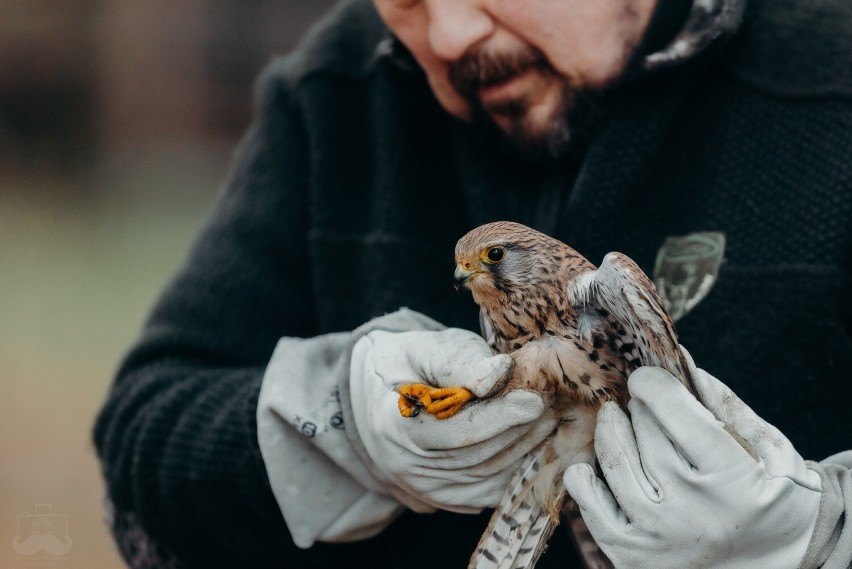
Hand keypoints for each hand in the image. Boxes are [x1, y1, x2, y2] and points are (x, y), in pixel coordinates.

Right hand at [349, 328, 557, 512]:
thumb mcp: (425, 349)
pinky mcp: (446, 500)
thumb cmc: (409, 365)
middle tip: (553, 403)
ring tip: (549, 417)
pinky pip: (492, 490)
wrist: (379, 396)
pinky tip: (534, 441)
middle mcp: (406, 468)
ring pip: (490, 475)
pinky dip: (518, 468)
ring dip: (526, 447)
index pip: (456, 432)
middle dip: (520, 430)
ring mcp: (426, 490)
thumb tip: (500, 373)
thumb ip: (460, 361)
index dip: (499, 417)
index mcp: (393, 428)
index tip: (534, 400)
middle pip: (478, 456)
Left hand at [563, 354, 821, 568]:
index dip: (655, 385)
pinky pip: (591, 506)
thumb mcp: (770, 450)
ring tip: (616, 419)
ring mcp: (658, 534)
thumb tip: (679, 358)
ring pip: (616, 462)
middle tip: (641, 401)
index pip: (680, 417)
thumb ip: (724, 404)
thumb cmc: (772, 499)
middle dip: (639, 407)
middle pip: (646, 434)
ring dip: (611, 430)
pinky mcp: (632, 554)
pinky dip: (584, 479)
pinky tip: (593, 465)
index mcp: (733, 482)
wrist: (773, 566)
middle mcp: (692, 512)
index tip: (645, 376)